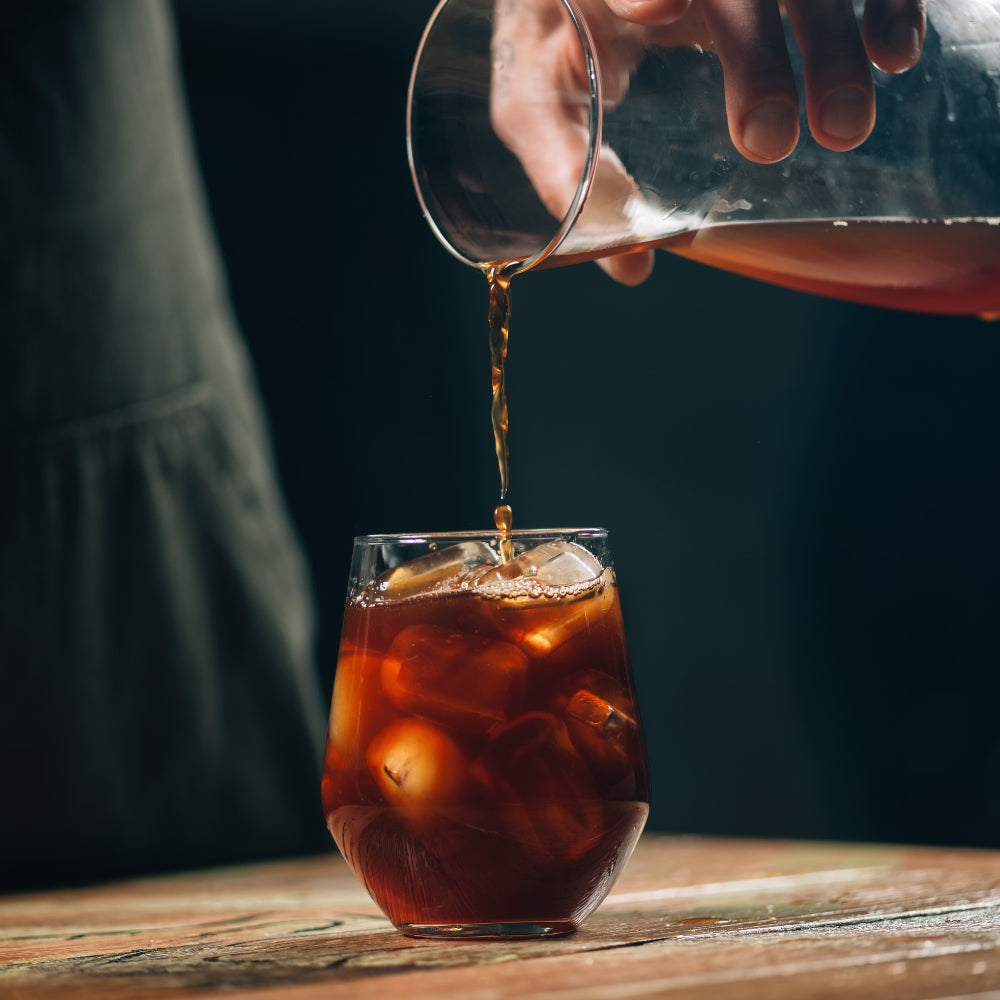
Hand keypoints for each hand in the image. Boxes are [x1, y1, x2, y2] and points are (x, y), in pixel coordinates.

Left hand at [490, 0, 925, 283]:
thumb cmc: (554, 47)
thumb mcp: (537, 104)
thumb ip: (563, 168)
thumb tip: (631, 269)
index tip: (658, 10)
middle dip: (753, 57)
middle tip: (766, 141)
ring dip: (830, 42)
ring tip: (843, 129)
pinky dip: (885, 2)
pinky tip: (896, 55)